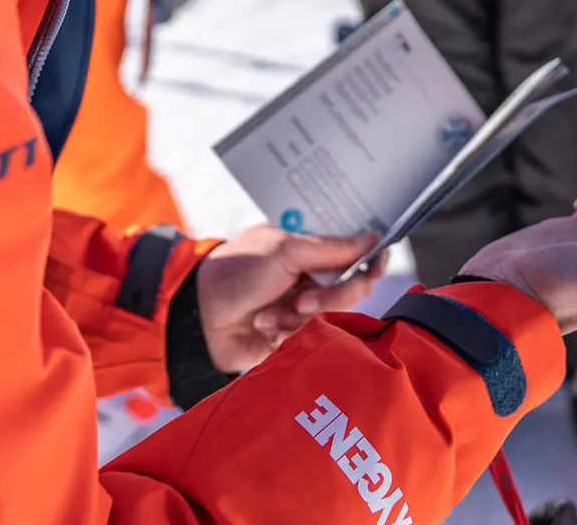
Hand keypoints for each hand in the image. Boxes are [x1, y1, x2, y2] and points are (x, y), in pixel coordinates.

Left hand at [196, 226, 385, 371]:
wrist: (198, 319)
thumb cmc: (237, 274)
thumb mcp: (285, 251)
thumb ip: (332, 249)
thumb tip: (373, 238)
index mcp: (308, 253)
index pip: (354, 255)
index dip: (371, 260)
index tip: (378, 263)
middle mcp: (310, 279)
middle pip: (351, 291)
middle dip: (330, 298)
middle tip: (302, 300)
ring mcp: (302, 309)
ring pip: (332, 317)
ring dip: (299, 317)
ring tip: (267, 316)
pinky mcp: (293, 337)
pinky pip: (312, 338)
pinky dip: (288, 334)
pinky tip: (264, 328)